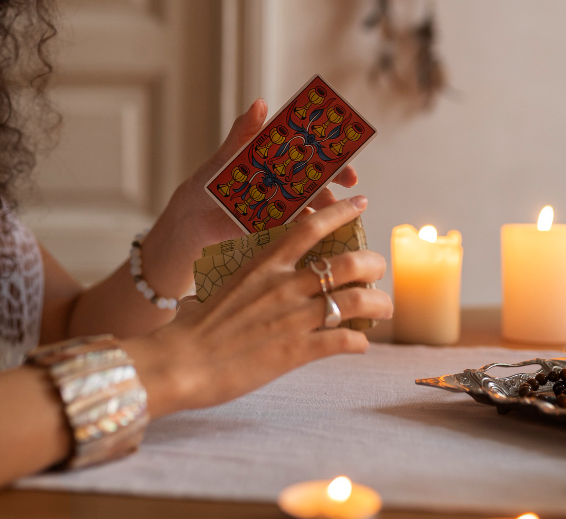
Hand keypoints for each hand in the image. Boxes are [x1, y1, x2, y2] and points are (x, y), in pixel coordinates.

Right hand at [121, 198, 390, 417]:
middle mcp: (285, 285)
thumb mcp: (226, 287)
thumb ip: (253, 280)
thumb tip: (262, 280)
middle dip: (374, 264)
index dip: (342, 212)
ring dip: (379, 304)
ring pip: (358, 301)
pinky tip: (360, 344)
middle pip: (350, 262)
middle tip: (377, 271)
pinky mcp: (298, 352)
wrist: (181, 362)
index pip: (312, 227)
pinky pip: (346, 341)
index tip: (361, 203)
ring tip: (384, 309)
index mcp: (265, 264)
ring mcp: (294, 318)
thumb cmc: (195, 327)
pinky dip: (360, 342)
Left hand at [142, 100, 359, 297]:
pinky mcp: (275, 227)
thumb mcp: (226, 156)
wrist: (191, 220)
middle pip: (317, 177)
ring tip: (329, 210)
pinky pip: (295, 226)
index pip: (308, 150)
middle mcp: (284, 181)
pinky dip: (305, 226)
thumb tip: (260, 104)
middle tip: (349, 181)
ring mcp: (282, 205)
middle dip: (336, 178)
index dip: (329, 149)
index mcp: (275, 160)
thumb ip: (244, 133)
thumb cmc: (207, 183)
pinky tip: (311, 226)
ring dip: (324, 205)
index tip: (344, 149)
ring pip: (311, 203)